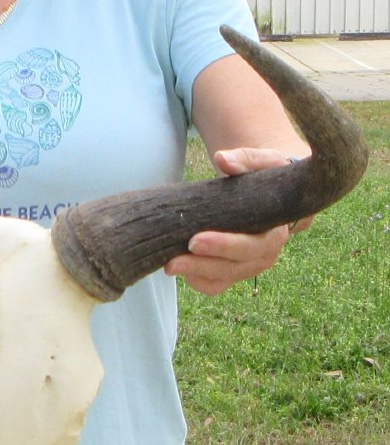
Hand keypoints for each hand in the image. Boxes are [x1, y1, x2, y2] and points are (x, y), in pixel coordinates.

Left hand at [164, 147, 311, 295]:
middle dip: (201, 265)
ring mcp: (248, 266)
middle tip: (172, 262)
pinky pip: (215, 285)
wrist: (270, 191)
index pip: (252, 246)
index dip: (224, 246)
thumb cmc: (266, 175)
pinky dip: (197, 280)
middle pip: (233, 268)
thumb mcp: (263, 161)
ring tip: (169, 265)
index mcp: (276, 230)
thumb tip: (222, 159)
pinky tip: (180, 270)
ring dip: (195, 275)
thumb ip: (245, 159)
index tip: (195, 240)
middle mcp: (265, 254)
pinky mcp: (233, 272)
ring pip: (222, 279)